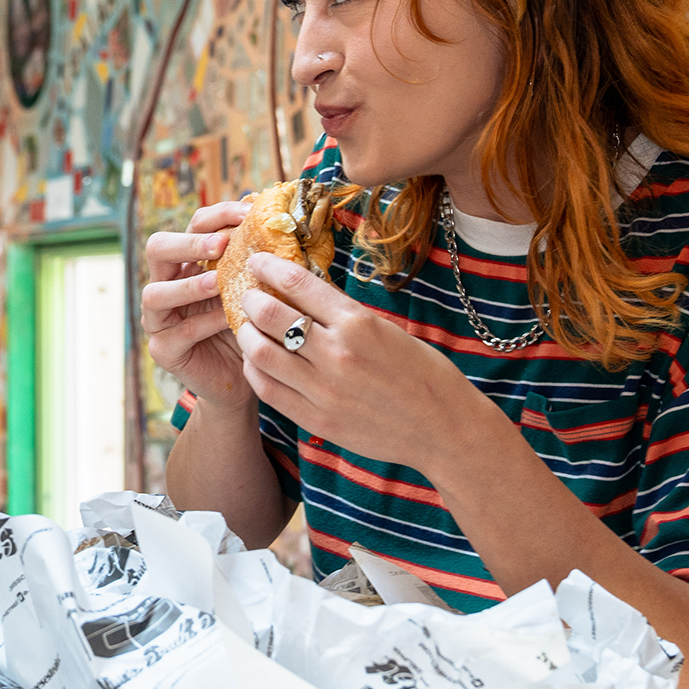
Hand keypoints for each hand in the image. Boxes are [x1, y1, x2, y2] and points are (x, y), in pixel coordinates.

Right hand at [141, 202, 252, 412]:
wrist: (248, 376)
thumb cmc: (252, 324)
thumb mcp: (255, 287)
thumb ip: (257, 257)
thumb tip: (280, 217)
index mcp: (188, 262)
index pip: (193, 224)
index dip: (219, 214)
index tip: (248, 213)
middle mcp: (166, 284)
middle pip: (157, 248)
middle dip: (189, 243)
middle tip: (222, 244)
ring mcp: (159, 319)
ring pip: (156, 293)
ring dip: (189, 285)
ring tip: (218, 283)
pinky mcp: (163, 349)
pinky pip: (178, 332)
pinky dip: (203, 323)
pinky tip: (227, 319)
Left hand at [232, 253, 474, 470]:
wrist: (443, 427)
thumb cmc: (421, 372)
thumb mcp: (385, 328)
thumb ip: (341, 313)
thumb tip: (299, 289)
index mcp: (358, 322)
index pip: (297, 283)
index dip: (268, 266)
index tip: (256, 260)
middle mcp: (337, 354)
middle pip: (269, 314)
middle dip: (249, 297)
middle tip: (247, 293)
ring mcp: (324, 390)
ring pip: (259, 352)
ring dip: (245, 332)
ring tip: (247, 326)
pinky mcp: (317, 420)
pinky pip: (267, 389)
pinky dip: (254, 369)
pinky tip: (257, 360)